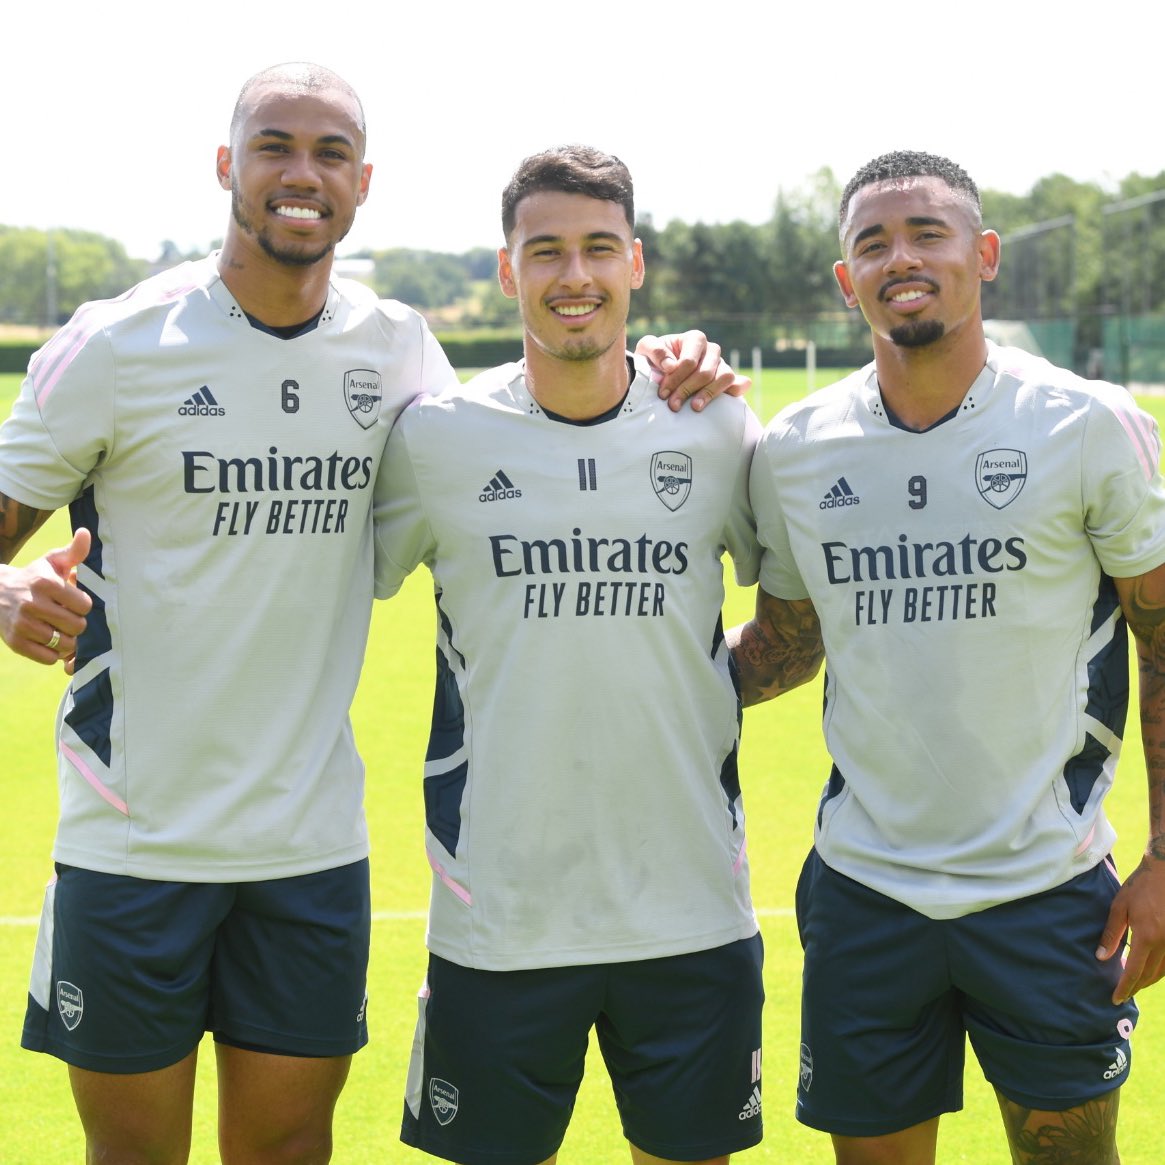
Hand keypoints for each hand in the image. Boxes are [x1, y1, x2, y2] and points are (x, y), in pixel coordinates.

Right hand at [0, 528, 91, 667]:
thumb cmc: (34, 577)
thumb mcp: (52, 562)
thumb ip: (74, 551)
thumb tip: (86, 533)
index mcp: (45, 583)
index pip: (85, 605)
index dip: (83, 606)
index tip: (75, 602)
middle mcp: (31, 604)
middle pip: (77, 626)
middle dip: (77, 623)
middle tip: (68, 617)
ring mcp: (21, 625)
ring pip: (64, 644)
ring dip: (67, 639)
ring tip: (60, 629)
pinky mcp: (15, 644)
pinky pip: (48, 658)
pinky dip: (53, 653)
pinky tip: (49, 640)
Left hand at [635, 331, 749, 412]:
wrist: (660, 372)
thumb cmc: (654, 359)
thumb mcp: (646, 349)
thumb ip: (654, 350)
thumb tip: (671, 365)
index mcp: (695, 339)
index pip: (689, 361)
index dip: (676, 379)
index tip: (663, 394)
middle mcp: (711, 350)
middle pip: (705, 372)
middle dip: (687, 390)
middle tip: (673, 406)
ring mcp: (721, 364)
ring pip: (724, 377)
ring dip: (708, 394)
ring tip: (694, 407)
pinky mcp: (726, 379)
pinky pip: (736, 383)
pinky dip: (735, 390)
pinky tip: (728, 400)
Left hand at [1097, 853, 1164, 1002]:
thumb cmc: (1140, 887)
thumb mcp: (1120, 907)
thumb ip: (1111, 934)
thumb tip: (1102, 957)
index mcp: (1147, 937)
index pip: (1134, 971)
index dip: (1125, 987)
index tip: (1115, 999)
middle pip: (1149, 976)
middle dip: (1135, 988)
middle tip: (1122, 995)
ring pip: (1162, 972)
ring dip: (1147, 981)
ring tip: (1133, 985)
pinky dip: (1159, 971)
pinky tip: (1149, 972)